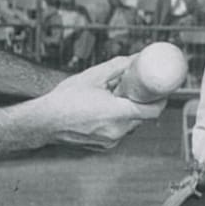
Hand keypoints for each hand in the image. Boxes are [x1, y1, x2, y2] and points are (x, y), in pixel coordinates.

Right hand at [29, 56, 164, 148]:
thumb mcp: (92, 76)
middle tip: (135, 89)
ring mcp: (111, 141)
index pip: (153, 110)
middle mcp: (117, 130)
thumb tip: (135, 59)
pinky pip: (119, 132)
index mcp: (117, 113)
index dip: (161, 100)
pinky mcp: (104, 147)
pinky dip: (118, 122)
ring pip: (130, 125)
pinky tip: (104, 112)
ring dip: (128, 112)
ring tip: (114, 100)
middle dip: (141, 103)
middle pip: (142, 117)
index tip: (161, 90)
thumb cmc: (64, 99)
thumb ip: (117, 67)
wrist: (43, 122)